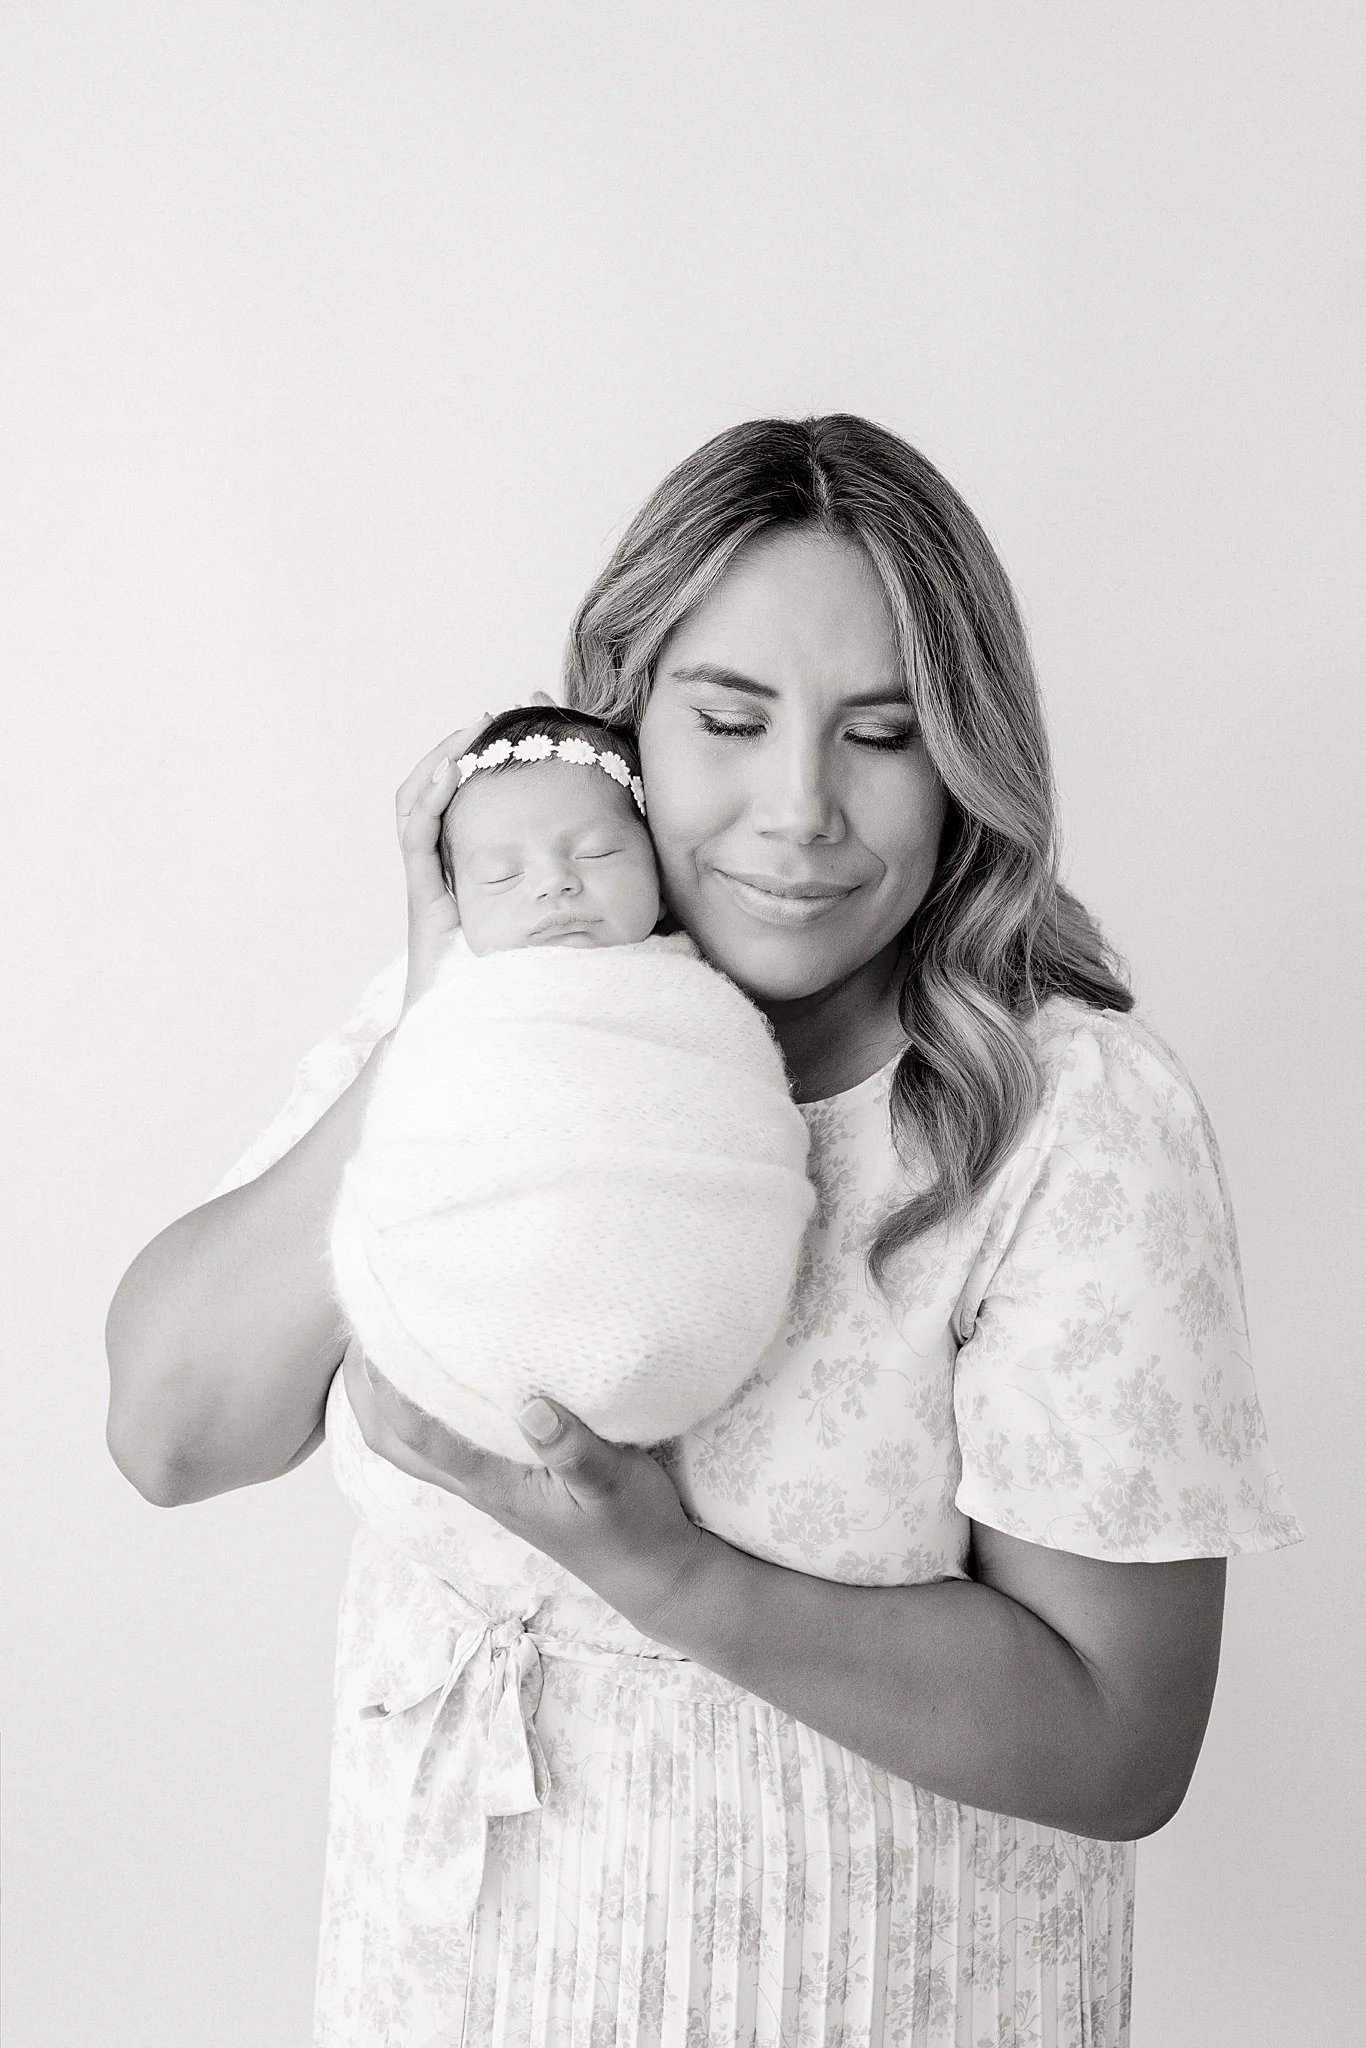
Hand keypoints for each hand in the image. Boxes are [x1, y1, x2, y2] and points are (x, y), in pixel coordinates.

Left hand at [341, 1340, 707, 1640]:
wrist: (646, 1573)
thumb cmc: (632, 1529)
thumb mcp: (614, 1485)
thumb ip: (575, 1450)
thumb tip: (531, 1407)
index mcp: (493, 1483)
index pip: (421, 1436)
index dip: (389, 1389)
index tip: (375, 1335)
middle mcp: (476, 1483)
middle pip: (392, 1442)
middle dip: (364, 1390)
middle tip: (360, 1330)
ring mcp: (485, 1483)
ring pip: (408, 1445)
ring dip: (382, 1399)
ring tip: (382, 1342)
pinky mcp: (501, 1478)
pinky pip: (438, 1441)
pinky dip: (417, 1407)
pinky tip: (434, 1376)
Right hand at [394, 692, 559, 1011]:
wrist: (480, 1031)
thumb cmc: (525, 983)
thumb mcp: (560, 923)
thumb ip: (580, 891)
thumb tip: (621, 854)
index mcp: (472, 870)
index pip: (471, 801)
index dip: (486, 764)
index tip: (517, 730)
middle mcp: (447, 870)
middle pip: (441, 793)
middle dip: (461, 750)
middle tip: (491, 717)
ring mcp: (431, 880)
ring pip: (419, 804)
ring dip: (442, 762)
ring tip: (469, 733)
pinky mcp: (423, 894)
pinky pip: (416, 835)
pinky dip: (429, 798)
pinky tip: (451, 772)